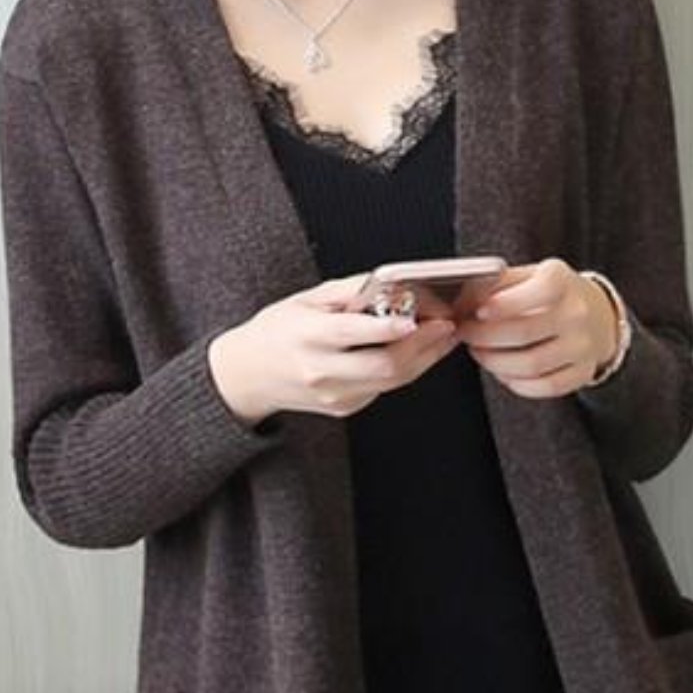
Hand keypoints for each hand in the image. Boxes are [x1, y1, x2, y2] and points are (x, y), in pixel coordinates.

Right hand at [207, 274, 459, 423]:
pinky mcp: (344, 408)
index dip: (385, 329)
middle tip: (446, 325)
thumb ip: (348, 292)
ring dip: (424, 358)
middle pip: (382, 366)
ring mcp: (334, 395)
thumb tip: (390, 284)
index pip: (351, 334)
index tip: (413, 320)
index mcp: (308, 337)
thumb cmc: (277, 331)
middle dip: (422, 346)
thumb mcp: (305, 300)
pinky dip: (406, 368)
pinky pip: (383, 389)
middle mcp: (321, 371)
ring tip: (444, 336)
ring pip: (391, 381)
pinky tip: (420, 351)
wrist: (247, 376)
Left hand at [454, 257, 618, 397]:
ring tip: (479, 353)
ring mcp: (583, 345)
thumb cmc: (546, 294)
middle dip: (484, 337)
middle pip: (524, 333)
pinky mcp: (584, 372)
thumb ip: (493, 285)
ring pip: (531, 365)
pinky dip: (517, 383)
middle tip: (465, 334)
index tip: (478, 312)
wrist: (595, 314)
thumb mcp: (525, 276)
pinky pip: (546, 387)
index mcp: (562, 280)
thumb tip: (458, 304)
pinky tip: (503, 372)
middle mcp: (577, 313)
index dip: (505, 304)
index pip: (539, 290)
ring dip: (495, 363)